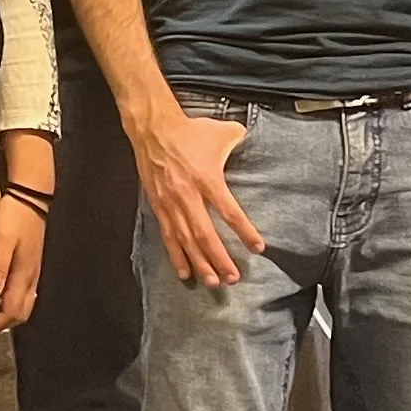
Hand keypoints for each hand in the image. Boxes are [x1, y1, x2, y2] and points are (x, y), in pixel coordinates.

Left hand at [0, 195, 46, 339]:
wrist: (30, 195)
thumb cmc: (14, 214)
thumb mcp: (2, 239)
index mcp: (24, 274)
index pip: (12, 313)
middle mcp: (31, 277)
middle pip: (19, 314)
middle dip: (0, 325)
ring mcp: (32, 271)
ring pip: (21, 303)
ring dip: (3, 313)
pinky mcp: (29, 263)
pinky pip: (21, 291)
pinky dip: (7, 300)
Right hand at [131, 105, 263, 287]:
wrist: (153, 129)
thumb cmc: (188, 131)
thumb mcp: (222, 132)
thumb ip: (241, 141)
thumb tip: (256, 144)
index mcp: (207, 178)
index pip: (229, 211)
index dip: (244, 232)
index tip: (257, 248)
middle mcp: (188, 195)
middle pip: (205, 234)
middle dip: (220, 259)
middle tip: (233, 277)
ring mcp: (171, 203)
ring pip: (186, 240)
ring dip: (200, 263)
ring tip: (212, 281)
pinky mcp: (159, 206)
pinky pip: (168, 236)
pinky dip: (176, 255)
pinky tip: (184, 271)